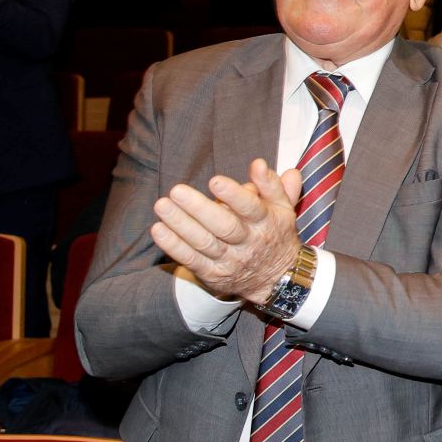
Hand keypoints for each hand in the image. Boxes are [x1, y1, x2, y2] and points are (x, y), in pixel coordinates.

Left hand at [149, 159, 303, 305]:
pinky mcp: (213, 274)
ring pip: (204, 242)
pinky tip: (158, 230)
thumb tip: (257, 163)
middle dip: (199, 209)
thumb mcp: (283, 207)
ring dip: (180, 225)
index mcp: (266, 222)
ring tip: (162, 205)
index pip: (251, 208)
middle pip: (224, 226)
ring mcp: (230, 260)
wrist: (277, 279)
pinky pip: (191, 260)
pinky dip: (174, 246)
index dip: (234, 195)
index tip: (215, 181)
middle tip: (177, 191)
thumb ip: (270, 183)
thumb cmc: (274, 233)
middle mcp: (248, 242)